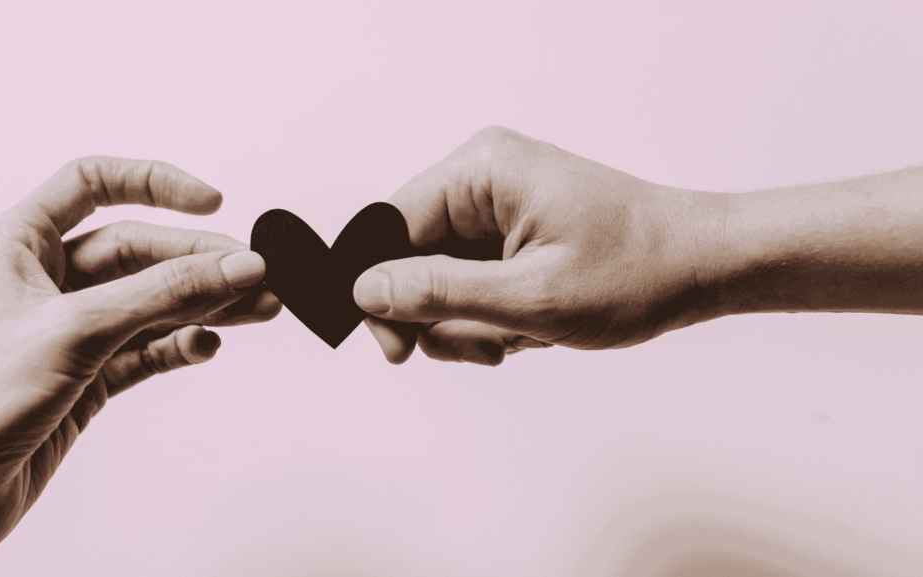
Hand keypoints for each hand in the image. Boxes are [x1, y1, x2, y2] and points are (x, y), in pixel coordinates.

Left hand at [0, 158, 280, 575]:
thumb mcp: (77, 330)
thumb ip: (163, 294)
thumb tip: (234, 265)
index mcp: (18, 246)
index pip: (92, 183)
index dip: (154, 183)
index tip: (210, 201)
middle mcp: (44, 282)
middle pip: (138, 250)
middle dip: (199, 261)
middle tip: (254, 274)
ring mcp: (69, 331)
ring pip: (151, 301)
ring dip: (205, 304)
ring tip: (258, 308)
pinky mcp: (87, 377)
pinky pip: (148, 348)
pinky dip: (182, 345)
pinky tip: (207, 346)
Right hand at [353, 126, 724, 364]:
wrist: (703, 266)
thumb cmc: (636, 271)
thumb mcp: (529, 296)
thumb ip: (439, 293)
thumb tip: (365, 291)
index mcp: (481, 171)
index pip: (389, 227)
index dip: (381, 292)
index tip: (396, 350)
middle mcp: (483, 179)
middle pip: (412, 258)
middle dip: (442, 316)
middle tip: (484, 349)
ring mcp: (498, 207)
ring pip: (441, 280)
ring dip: (471, 324)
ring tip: (519, 338)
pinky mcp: (513, 233)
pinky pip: (471, 283)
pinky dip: (491, 318)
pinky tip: (528, 330)